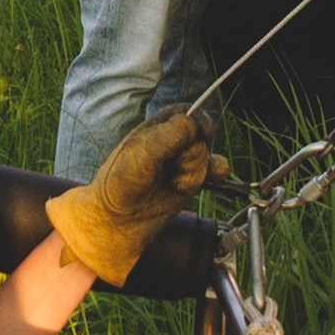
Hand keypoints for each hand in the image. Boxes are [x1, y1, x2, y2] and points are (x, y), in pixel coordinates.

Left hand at [49, 111, 218, 284]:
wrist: (119, 222)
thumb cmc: (118, 186)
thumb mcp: (138, 154)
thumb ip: (167, 136)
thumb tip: (193, 124)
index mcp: (154, 129)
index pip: (185, 112)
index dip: (198, 118)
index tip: (205, 131)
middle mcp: (170, 143)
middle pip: (199, 136)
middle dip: (189, 154)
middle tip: (170, 169)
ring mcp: (180, 162)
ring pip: (205, 156)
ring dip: (193, 172)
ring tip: (173, 183)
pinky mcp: (188, 181)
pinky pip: (214, 170)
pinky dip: (216, 173)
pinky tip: (211, 179)